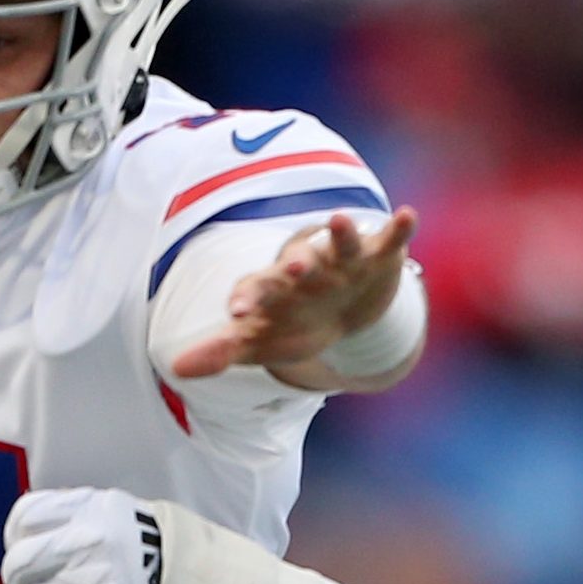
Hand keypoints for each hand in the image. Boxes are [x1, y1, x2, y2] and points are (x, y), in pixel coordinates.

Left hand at [0, 491, 158, 583]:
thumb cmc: (165, 545)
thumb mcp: (125, 511)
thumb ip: (82, 515)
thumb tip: (42, 529)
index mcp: (91, 510)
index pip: (25, 516)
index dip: (16, 533)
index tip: (20, 543)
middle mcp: (83, 545)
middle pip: (20, 561)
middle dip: (18, 573)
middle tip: (28, 579)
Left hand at [172, 207, 417, 383]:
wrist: (342, 303)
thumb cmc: (293, 320)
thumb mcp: (261, 338)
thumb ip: (222, 350)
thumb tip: (174, 368)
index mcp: (276, 288)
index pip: (256, 291)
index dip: (248, 301)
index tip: (237, 314)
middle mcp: (307, 269)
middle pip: (298, 264)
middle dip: (296, 265)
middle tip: (292, 267)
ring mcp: (342, 261)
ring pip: (339, 244)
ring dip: (341, 233)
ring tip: (340, 219)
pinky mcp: (377, 256)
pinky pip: (388, 240)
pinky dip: (398, 228)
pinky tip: (408, 215)